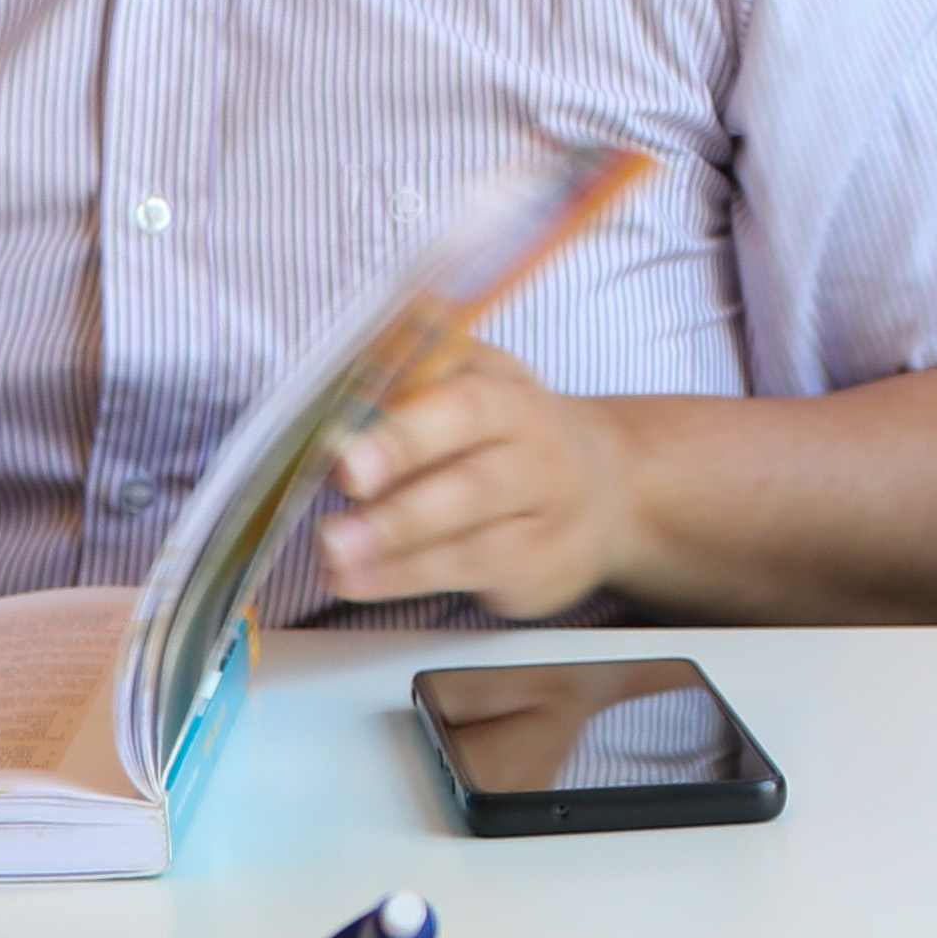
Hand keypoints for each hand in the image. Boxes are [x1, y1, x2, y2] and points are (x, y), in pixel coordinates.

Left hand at [321, 339, 630, 618]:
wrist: (603, 495)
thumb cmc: (508, 437)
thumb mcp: (479, 387)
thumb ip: (416, 374)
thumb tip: (348, 357)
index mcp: (505, 386)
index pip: (459, 385)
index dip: (406, 405)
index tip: (347, 425)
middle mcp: (530, 439)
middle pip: (472, 436)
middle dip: (405, 451)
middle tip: (346, 474)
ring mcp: (539, 503)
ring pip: (468, 509)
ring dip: (395, 528)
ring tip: (333, 545)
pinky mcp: (534, 563)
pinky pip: (466, 565)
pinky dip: (404, 575)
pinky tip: (354, 579)